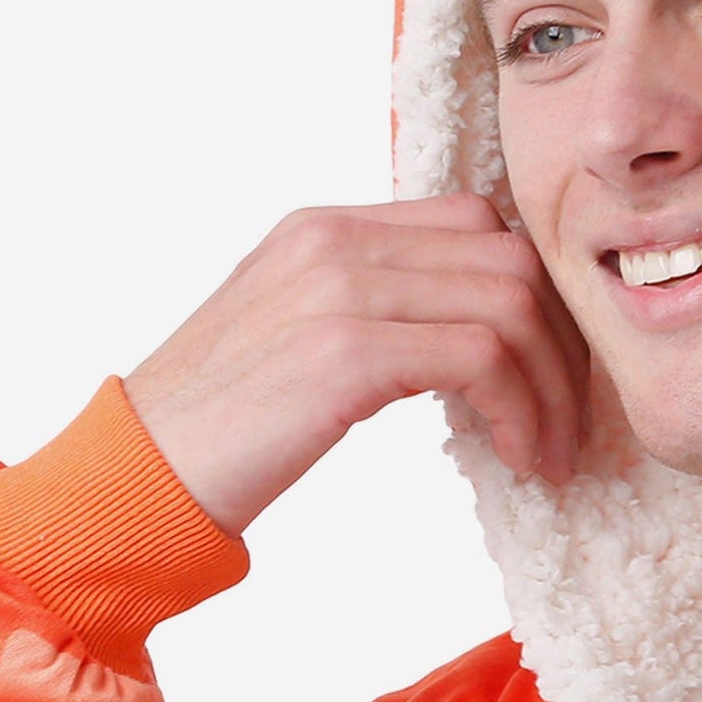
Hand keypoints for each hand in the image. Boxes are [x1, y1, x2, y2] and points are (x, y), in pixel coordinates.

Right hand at [122, 192, 586, 537]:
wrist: (133, 478)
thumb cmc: (221, 429)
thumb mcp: (300, 338)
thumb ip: (377, 309)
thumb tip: (479, 334)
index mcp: (327, 227)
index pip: (478, 224)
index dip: (538, 299)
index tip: (550, 377)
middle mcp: (334, 239)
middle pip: (511, 259)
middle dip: (562, 347)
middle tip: (568, 425)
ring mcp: (337, 288)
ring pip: (511, 305)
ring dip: (551, 390)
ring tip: (548, 455)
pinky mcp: (343, 350)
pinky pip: (481, 357)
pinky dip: (521, 411)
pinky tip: (520, 458)